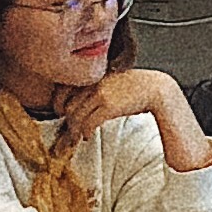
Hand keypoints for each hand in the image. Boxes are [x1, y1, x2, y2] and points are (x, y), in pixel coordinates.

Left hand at [56, 68, 211, 170]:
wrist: (154, 88)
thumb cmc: (132, 87)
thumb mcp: (108, 81)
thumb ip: (91, 87)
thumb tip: (75, 103)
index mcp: (90, 74)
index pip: (61, 89)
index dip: (56, 104)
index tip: (59, 113)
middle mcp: (92, 81)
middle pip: (66, 105)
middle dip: (64, 121)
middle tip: (66, 131)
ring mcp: (99, 92)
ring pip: (74, 116)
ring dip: (73, 131)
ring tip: (76, 137)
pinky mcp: (108, 105)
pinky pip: (87, 122)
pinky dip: (84, 132)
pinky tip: (87, 136)